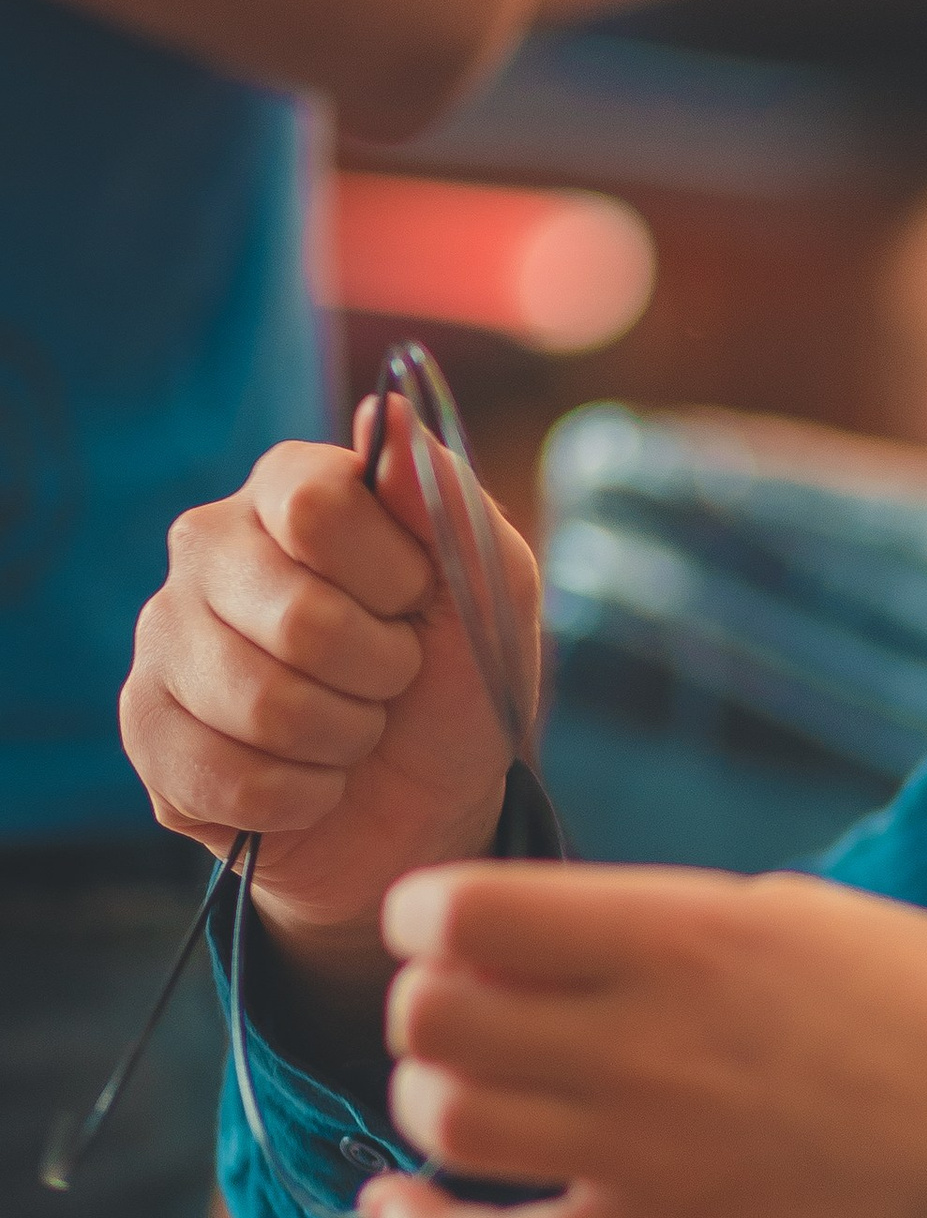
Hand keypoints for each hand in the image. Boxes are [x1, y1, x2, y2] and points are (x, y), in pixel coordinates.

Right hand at [120, 398, 535, 987]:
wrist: (428, 806)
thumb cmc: (456, 683)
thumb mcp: (490, 588)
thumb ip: (444, 498)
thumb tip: (388, 411)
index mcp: (289, 491)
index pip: (314, 507)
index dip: (392, 576)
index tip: (417, 603)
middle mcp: (208, 548)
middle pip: (296, 617)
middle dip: (379, 673)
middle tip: (390, 683)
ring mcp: (164, 639)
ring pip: (262, 706)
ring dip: (344, 740)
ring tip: (354, 732)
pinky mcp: (146, 732)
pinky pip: (228, 777)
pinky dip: (301, 797)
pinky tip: (311, 782)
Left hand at [361, 864, 926, 1217]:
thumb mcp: (808, 913)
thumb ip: (676, 923)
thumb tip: (575, 940)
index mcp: (684, 934)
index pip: (465, 912)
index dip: (427, 913)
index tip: (450, 923)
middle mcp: (645, 1040)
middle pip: (429, 1020)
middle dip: (428, 1005)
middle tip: (475, 1010)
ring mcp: (649, 1153)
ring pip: (446, 1124)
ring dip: (435, 1103)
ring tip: (475, 1092)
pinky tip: (399, 1205)